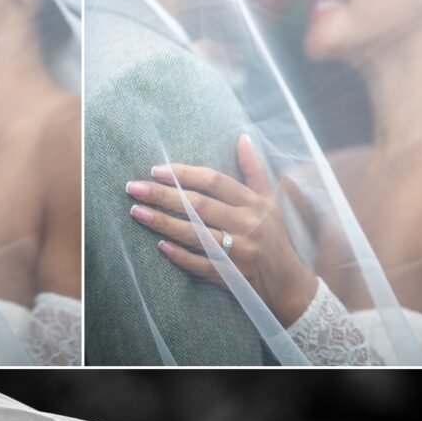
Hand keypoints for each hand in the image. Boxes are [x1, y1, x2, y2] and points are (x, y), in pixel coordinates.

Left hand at [126, 136, 316, 324]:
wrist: (287, 282)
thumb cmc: (274, 235)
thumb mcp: (269, 200)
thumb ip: (254, 169)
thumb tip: (243, 138)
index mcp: (253, 203)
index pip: (214, 182)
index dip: (185, 175)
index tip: (156, 170)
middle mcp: (245, 224)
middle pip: (199, 206)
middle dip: (164, 196)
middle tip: (134, 188)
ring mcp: (238, 251)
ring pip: (195, 234)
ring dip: (163, 223)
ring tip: (136, 212)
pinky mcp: (231, 275)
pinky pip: (201, 264)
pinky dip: (180, 256)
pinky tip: (160, 246)